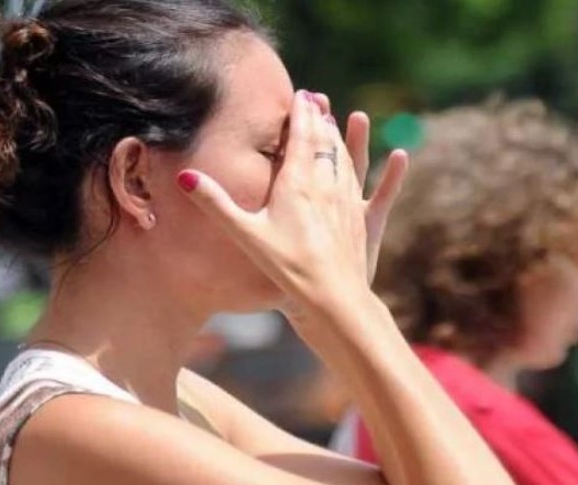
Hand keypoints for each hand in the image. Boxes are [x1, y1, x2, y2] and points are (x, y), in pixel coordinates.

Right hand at [178, 91, 407, 319]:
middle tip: (315, 99)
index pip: (301, 136)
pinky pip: (366, 183)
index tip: (299, 93)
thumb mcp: (245, 234)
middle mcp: (326, 184)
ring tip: (334, 122)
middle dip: (318, 118)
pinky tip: (394, 154)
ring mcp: (346, 201)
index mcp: (298, 182)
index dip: (300, 113)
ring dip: (338, 137)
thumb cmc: (285, 268)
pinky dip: (373, 165)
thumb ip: (216, 203)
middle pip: (324, 141)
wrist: (332, 298)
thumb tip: (183, 177)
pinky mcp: (361, 220)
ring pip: (344, 159)